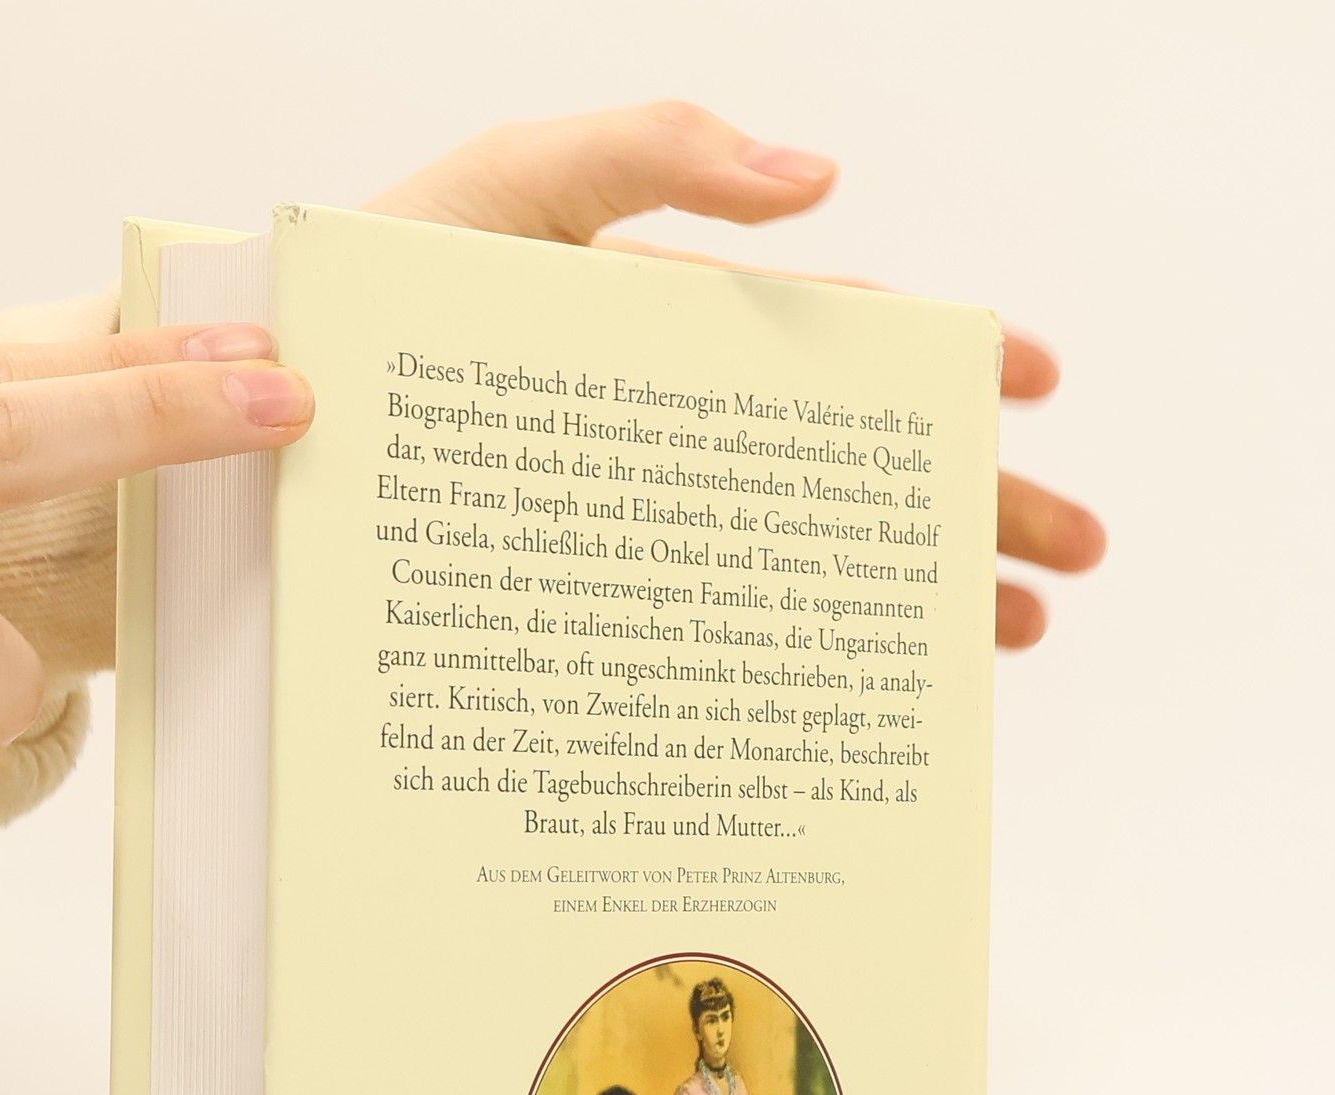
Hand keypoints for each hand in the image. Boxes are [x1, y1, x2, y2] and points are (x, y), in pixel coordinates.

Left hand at [366, 100, 1104, 649]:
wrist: (266, 419)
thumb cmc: (376, 290)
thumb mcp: (514, 185)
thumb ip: (654, 151)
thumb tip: (814, 182)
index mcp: (674, 331)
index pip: (835, 344)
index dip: (938, 361)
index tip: (1028, 385)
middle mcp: (669, 436)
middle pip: (847, 469)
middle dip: (966, 504)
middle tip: (1069, 551)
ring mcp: (633, 527)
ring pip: (796, 566)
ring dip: (906, 597)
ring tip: (1006, 635)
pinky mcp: (587, 607)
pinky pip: (706, 640)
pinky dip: (782, 672)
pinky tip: (838, 703)